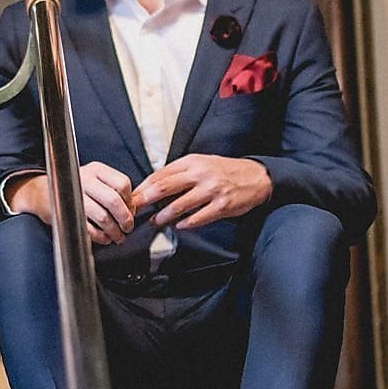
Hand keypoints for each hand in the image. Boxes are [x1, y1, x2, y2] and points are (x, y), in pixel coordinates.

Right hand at [12, 162, 135, 245]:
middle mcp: (85, 179)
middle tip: (128, 228)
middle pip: (113, 200)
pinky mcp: (66, 213)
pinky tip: (104, 238)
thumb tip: (133, 209)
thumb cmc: (73, 188)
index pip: (122, 183)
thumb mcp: (94, 180)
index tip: (131, 211)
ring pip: (103, 217)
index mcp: (96, 170)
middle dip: (125, 219)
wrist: (41, 192)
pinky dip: (100, 237)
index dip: (130, 201)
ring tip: (117, 237)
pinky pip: (89, 229)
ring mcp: (75, 196)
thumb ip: (112, 190)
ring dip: (114, 231)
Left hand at [131, 154, 271, 229]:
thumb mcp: (201, 163)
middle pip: (164, 188)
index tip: (132, 198)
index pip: (160, 175)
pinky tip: (178, 226)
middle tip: (134, 211)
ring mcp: (211, 190)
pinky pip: (198, 218)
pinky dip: (185, 224)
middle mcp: (200, 174)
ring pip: (179, 205)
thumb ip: (179, 173)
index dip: (143, 188)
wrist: (255, 177)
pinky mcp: (222, 205)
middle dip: (145, 201)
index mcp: (192, 162)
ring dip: (163, 216)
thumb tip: (153, 186)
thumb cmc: (223, 171)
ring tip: (156, 222)